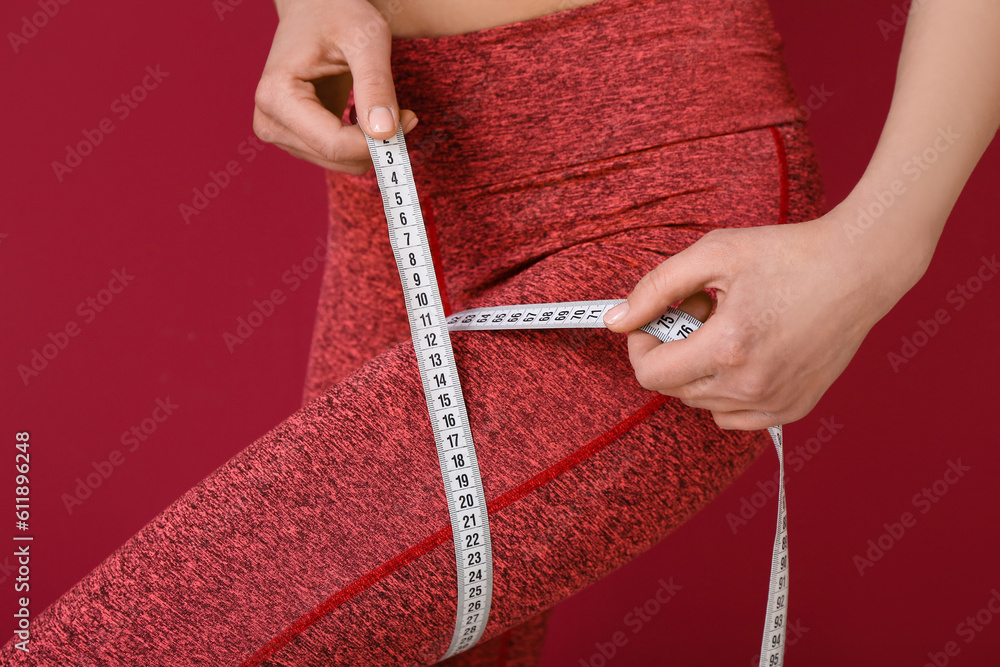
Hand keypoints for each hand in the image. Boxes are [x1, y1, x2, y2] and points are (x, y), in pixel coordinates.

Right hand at [253, 0, 417, 173]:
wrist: (314, 7)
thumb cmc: (338, 12)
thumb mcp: (366, 39)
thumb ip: (376, 84)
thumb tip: (385, 133)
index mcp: (277, 95)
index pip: (334, 144)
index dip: (377, 141)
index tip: (411, 118)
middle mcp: (269, 121)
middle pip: (336, 158)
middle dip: (377, 142)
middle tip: (405, 113)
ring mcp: (279, 133)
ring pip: (340, 163)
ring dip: (371, 143)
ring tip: (386, 107)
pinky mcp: (294, 138)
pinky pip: (338, 157)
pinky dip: (361, 143)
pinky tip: (370, 115)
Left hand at [602, 213, 927, 429]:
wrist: (861, 268)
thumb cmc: (789, 254)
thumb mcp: (713, 254)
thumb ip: (655, 288)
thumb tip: (615, 321)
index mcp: (728, 349)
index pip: (650, 374)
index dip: (642, 344)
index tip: (655, 319)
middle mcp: (751, 386)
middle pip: (673, 389)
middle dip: (674, 349)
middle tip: (703, 309)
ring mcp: (775, 404)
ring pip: (701, 404)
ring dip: (700, 370)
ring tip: (728, 327)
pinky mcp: (794, 409)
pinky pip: (734, 415)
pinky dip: (727, 390)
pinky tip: (748, 351)